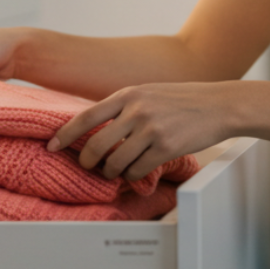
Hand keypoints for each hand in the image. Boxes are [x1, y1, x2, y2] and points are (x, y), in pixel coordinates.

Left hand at [48, 81, 239, 180]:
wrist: (218, 104)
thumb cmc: (182, 100)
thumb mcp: (148, 92)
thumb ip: (124, 106)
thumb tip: (96, 127)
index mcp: (128, 94)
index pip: (87, 117)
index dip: (65, 134)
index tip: (51, 146)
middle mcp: (136, 111)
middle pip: (96, 146)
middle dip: (87, 162)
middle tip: (88, 167)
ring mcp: (151, 130)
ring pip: (115, 162)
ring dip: (112, 172)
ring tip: (115, 171)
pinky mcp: (166, 148)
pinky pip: (136, 171)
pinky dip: (132, 176)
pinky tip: (136, 171)